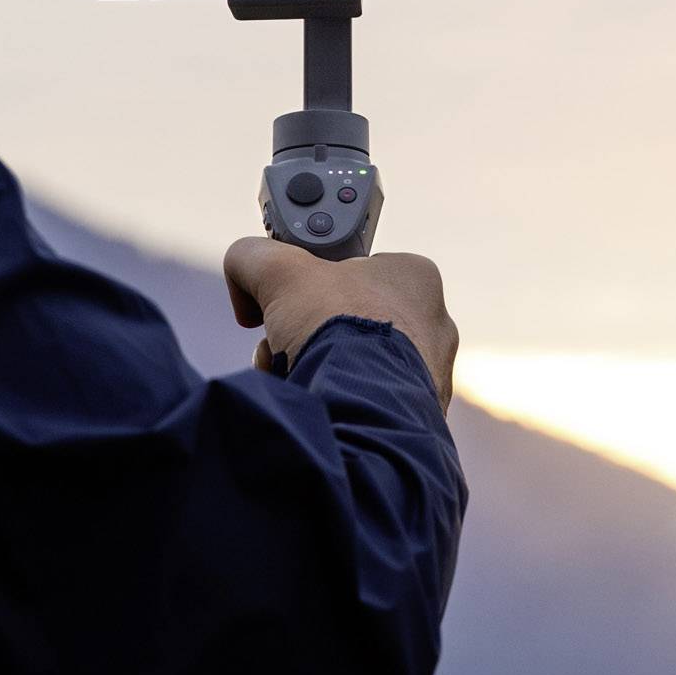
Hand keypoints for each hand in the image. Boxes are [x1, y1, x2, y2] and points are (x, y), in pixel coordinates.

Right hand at [223, 237, 458, 406]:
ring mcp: (429, 376)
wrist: (361, 411)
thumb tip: (242, 269)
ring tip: (298, 377)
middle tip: (284, 342)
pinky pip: (362, 406)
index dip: (309, 284)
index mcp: (415, 279)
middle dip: (304, 335)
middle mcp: (433, 327)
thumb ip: (254, 255)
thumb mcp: (279, 270)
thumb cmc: (337, 330)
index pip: (352, 269)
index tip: (285, 298)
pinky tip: (319, 405)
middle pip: (344, 323)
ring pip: (350, 367)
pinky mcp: (416, 419)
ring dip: (312, 370)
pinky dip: (333, 406)